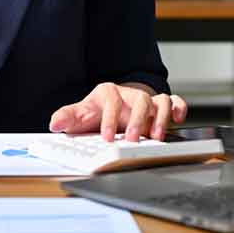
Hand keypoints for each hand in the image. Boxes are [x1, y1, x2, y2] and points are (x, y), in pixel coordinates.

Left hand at [49, 82, 187, 141]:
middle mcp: (131, 95)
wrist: (114, 108)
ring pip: (160, 100)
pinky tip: (176, 120)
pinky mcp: (161, 107)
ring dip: (160, 118)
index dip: (109, 118)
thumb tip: (55, 123)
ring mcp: (148, 100)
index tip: (107, 137)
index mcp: (109, 93)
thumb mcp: (81, 115)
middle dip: (137, 120)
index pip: (111, 100)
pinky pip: (176, 101)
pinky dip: (179, 108)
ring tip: (155, 136)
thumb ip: (68, 117)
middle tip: (132, 139)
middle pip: (140, 100)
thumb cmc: (98, 112)